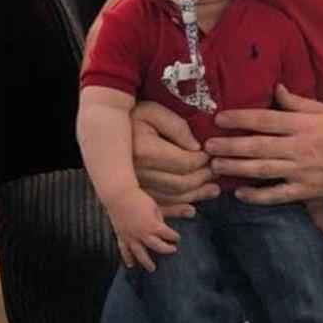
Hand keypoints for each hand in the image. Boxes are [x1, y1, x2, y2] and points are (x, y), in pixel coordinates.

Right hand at [106, 186, 180, 271]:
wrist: (119, 196)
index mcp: (153, 225)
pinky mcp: (121, 235)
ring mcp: (131, 236)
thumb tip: (161, 227)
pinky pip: (124, 250)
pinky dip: (127, 258)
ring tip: (152, 269)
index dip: (174, 237)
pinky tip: (130, 265)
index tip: (178, 238)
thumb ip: (159, 219)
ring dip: (147, 262)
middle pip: (157, 246)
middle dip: (166, 249)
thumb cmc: (139, 199)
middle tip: (173, 251)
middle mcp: (142, 234)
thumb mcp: (154, 207)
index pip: (167, 234)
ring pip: (140, 253)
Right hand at [131, 101, 218, 216]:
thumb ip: (177, 127)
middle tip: (219, 172)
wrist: (103, 126)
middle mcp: (139, 173)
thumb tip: (197, 148)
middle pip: (180, 184)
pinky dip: (175, 211)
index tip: (214, 155)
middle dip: (203, 179)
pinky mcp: (132, 192)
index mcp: (146, 152)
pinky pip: (156, 207)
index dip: (204, 162)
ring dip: (195, 196)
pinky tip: (190, 210)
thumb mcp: (154, 111)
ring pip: (171, 198)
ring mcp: (134, 186)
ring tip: (213, 190)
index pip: (184, 163)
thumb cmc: (133, 113)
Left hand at [204, 85, 322, 204]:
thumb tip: (275, 88)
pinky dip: (258, 196)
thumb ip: (297, 102)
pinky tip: (240, 194)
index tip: (219, 118)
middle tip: (206, 147)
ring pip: (262, 170)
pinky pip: (277, 195)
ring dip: (236, 169)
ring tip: (215, 166)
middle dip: (230, 146)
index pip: (265, 120)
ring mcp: (300, 171)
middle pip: (258, 147)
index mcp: (301, 125)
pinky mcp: (305, 191)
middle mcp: (298, 147)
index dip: (240, 119)